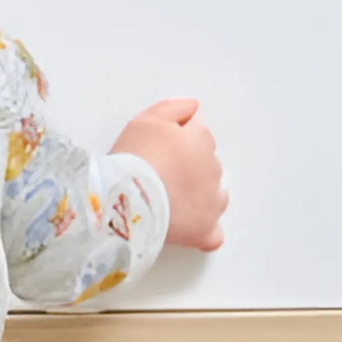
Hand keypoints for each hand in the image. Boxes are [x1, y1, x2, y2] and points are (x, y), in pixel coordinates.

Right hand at [112, 98, 227, 250]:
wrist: (128, 199)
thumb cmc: (135, 156)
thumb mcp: (147, 119)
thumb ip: (175, 109)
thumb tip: (195, 108)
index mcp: (201, 141)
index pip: (199, 135)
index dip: (179, 140)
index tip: (159, 149)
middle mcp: (213, 170)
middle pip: (207, 164)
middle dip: (190, 166)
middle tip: (161, 173)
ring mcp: (212, 203)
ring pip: (214, 195)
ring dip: (199, 194)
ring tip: (171, 199)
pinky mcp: (204, 231)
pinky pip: (213, 232)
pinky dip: (204, 229)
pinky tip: (189, 226)